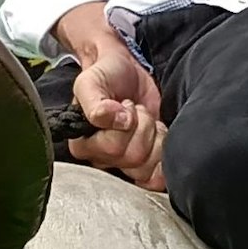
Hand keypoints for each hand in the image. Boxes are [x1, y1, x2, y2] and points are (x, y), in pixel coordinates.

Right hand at [68, 42, 165, 185]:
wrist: (126, 71)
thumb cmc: (105, 76)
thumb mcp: (90, 82)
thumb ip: (95, 103)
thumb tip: (117, 120)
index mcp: (83, 145)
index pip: (112, 148)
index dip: (126, 124)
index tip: (123, 105)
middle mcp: (103, 159)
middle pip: (134, 158)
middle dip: (143, 126)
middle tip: (136, 110)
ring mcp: (126, 164)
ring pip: (148, 167)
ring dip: (154, 136)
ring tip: (145, 119)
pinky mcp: (147, 164)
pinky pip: (158, 177)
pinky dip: (164, 152)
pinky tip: (158, 134)